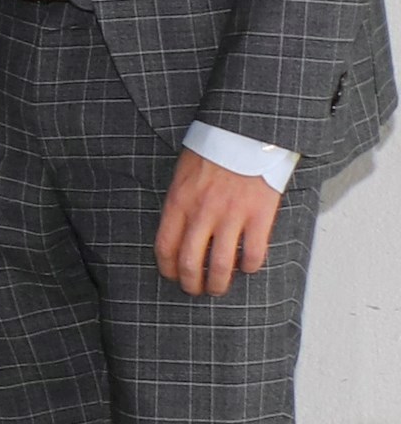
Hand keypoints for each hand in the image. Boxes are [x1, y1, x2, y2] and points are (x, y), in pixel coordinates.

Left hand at [156, 149, 283, 297]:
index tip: (172, 277)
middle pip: (190, 262)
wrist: (245, 133)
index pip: (165, 247)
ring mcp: (231, 215)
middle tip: (196, 290)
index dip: (167, 269)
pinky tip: (248, 267)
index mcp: (178, 203)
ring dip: (218, 283)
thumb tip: (177, 233)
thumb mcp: (182, 176)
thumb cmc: (212, 152)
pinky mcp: (259, 215)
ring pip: (221, 264)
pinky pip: (253, 253)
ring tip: (219, 289)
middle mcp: (202, 213)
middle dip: (191, 283)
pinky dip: (250, 266)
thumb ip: (179, 205)